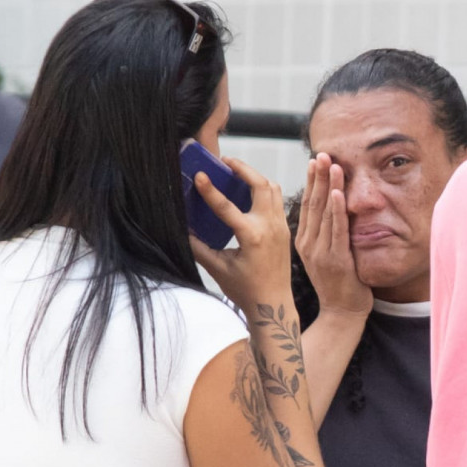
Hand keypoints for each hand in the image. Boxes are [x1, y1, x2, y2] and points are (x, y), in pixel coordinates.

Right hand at [189, 158, 291, 309]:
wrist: (275, 303)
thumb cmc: (246, 290)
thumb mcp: (218, 268)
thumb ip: (198, 246)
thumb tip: (182, 228)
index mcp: (252, 237)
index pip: (227, 206)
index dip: (211, 190)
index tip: (199, 175)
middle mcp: (269, 227)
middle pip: (261, 185)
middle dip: (243, 169)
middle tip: (225, 162)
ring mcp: (280, 226)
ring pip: (273, 188)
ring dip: (256, 176)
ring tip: (237, 172)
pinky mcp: (285, 229)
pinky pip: (277, 200)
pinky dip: (265, 189)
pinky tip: (250, 190)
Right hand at [296, 154, 372, 319]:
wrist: (342, 313)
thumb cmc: (337, 283)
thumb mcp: (325, 254)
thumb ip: (325, 232)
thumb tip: (329, 209)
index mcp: (304, 241)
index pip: (307, 205)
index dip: (310, 182)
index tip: (313, 160)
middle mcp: (308, 244)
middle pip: (313, 204)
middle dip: (317, 177)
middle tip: (321, 152)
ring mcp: (321, 252)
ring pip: (323, 213)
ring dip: (327, 186)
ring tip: (330, 163)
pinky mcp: (336, 260)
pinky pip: (337, 231)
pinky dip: (336, 211)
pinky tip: (336, 193)